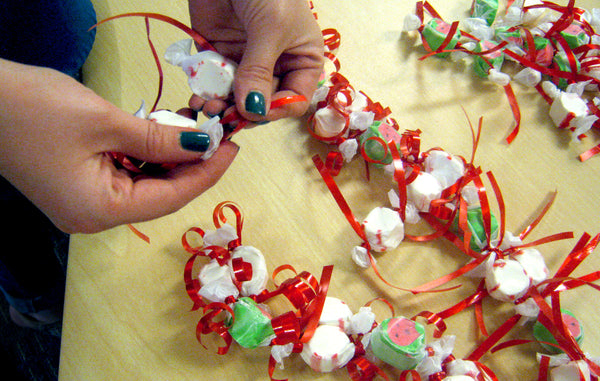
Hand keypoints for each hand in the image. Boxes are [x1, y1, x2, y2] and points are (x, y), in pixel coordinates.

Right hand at [0, 59, 237, 232]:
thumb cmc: (35, 110)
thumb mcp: (107, 123)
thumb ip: (159, 141)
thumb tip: (202, 146)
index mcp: (100, 211)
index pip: (170, 198)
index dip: (206, 173)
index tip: (233, 148)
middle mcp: (94, 215)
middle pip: (159, 194)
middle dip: (191, 164)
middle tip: (217, 133)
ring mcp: (85, 201)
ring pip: (145, 183)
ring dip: (171, 157)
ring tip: (196, 128)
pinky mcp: (80, 183)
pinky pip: (126, 174)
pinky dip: (148, 155)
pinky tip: (165, 133)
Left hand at [187, 0, 323, 122]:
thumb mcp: (271, 28)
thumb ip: (260, 71)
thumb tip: (252, 110)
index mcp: (302, 60)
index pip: (294, 100)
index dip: (276, 111)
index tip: (254, 113)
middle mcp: (276, 66)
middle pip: (262, 103)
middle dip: (244, 111)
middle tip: (224, 116)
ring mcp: (246, 61)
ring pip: (236, 97)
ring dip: (222, 105)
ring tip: (208, 106)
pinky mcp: (219, 54)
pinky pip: (214, 82)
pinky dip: (206, 92)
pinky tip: (198, 97)